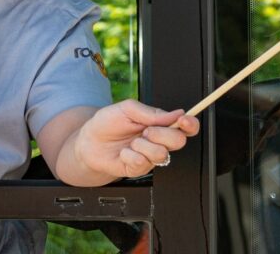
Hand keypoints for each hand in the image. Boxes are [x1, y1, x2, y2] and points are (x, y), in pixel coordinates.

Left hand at [70, 100, 200, 178]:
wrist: (88, 142)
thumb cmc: (107, 123)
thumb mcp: (127, 109)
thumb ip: (151, 112)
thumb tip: (175, 113)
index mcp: (160, 125)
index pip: (186, 126)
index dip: (190, 124)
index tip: (183, 120)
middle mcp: (159, 142)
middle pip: (179, 141)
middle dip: (162, 134)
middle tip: (146, 130)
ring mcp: (150, 157)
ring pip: (162, 154)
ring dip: (143, 145)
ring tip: (132, 142)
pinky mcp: (139, 169)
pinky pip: (142, 163)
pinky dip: (129, 155)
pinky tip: (123, 153)